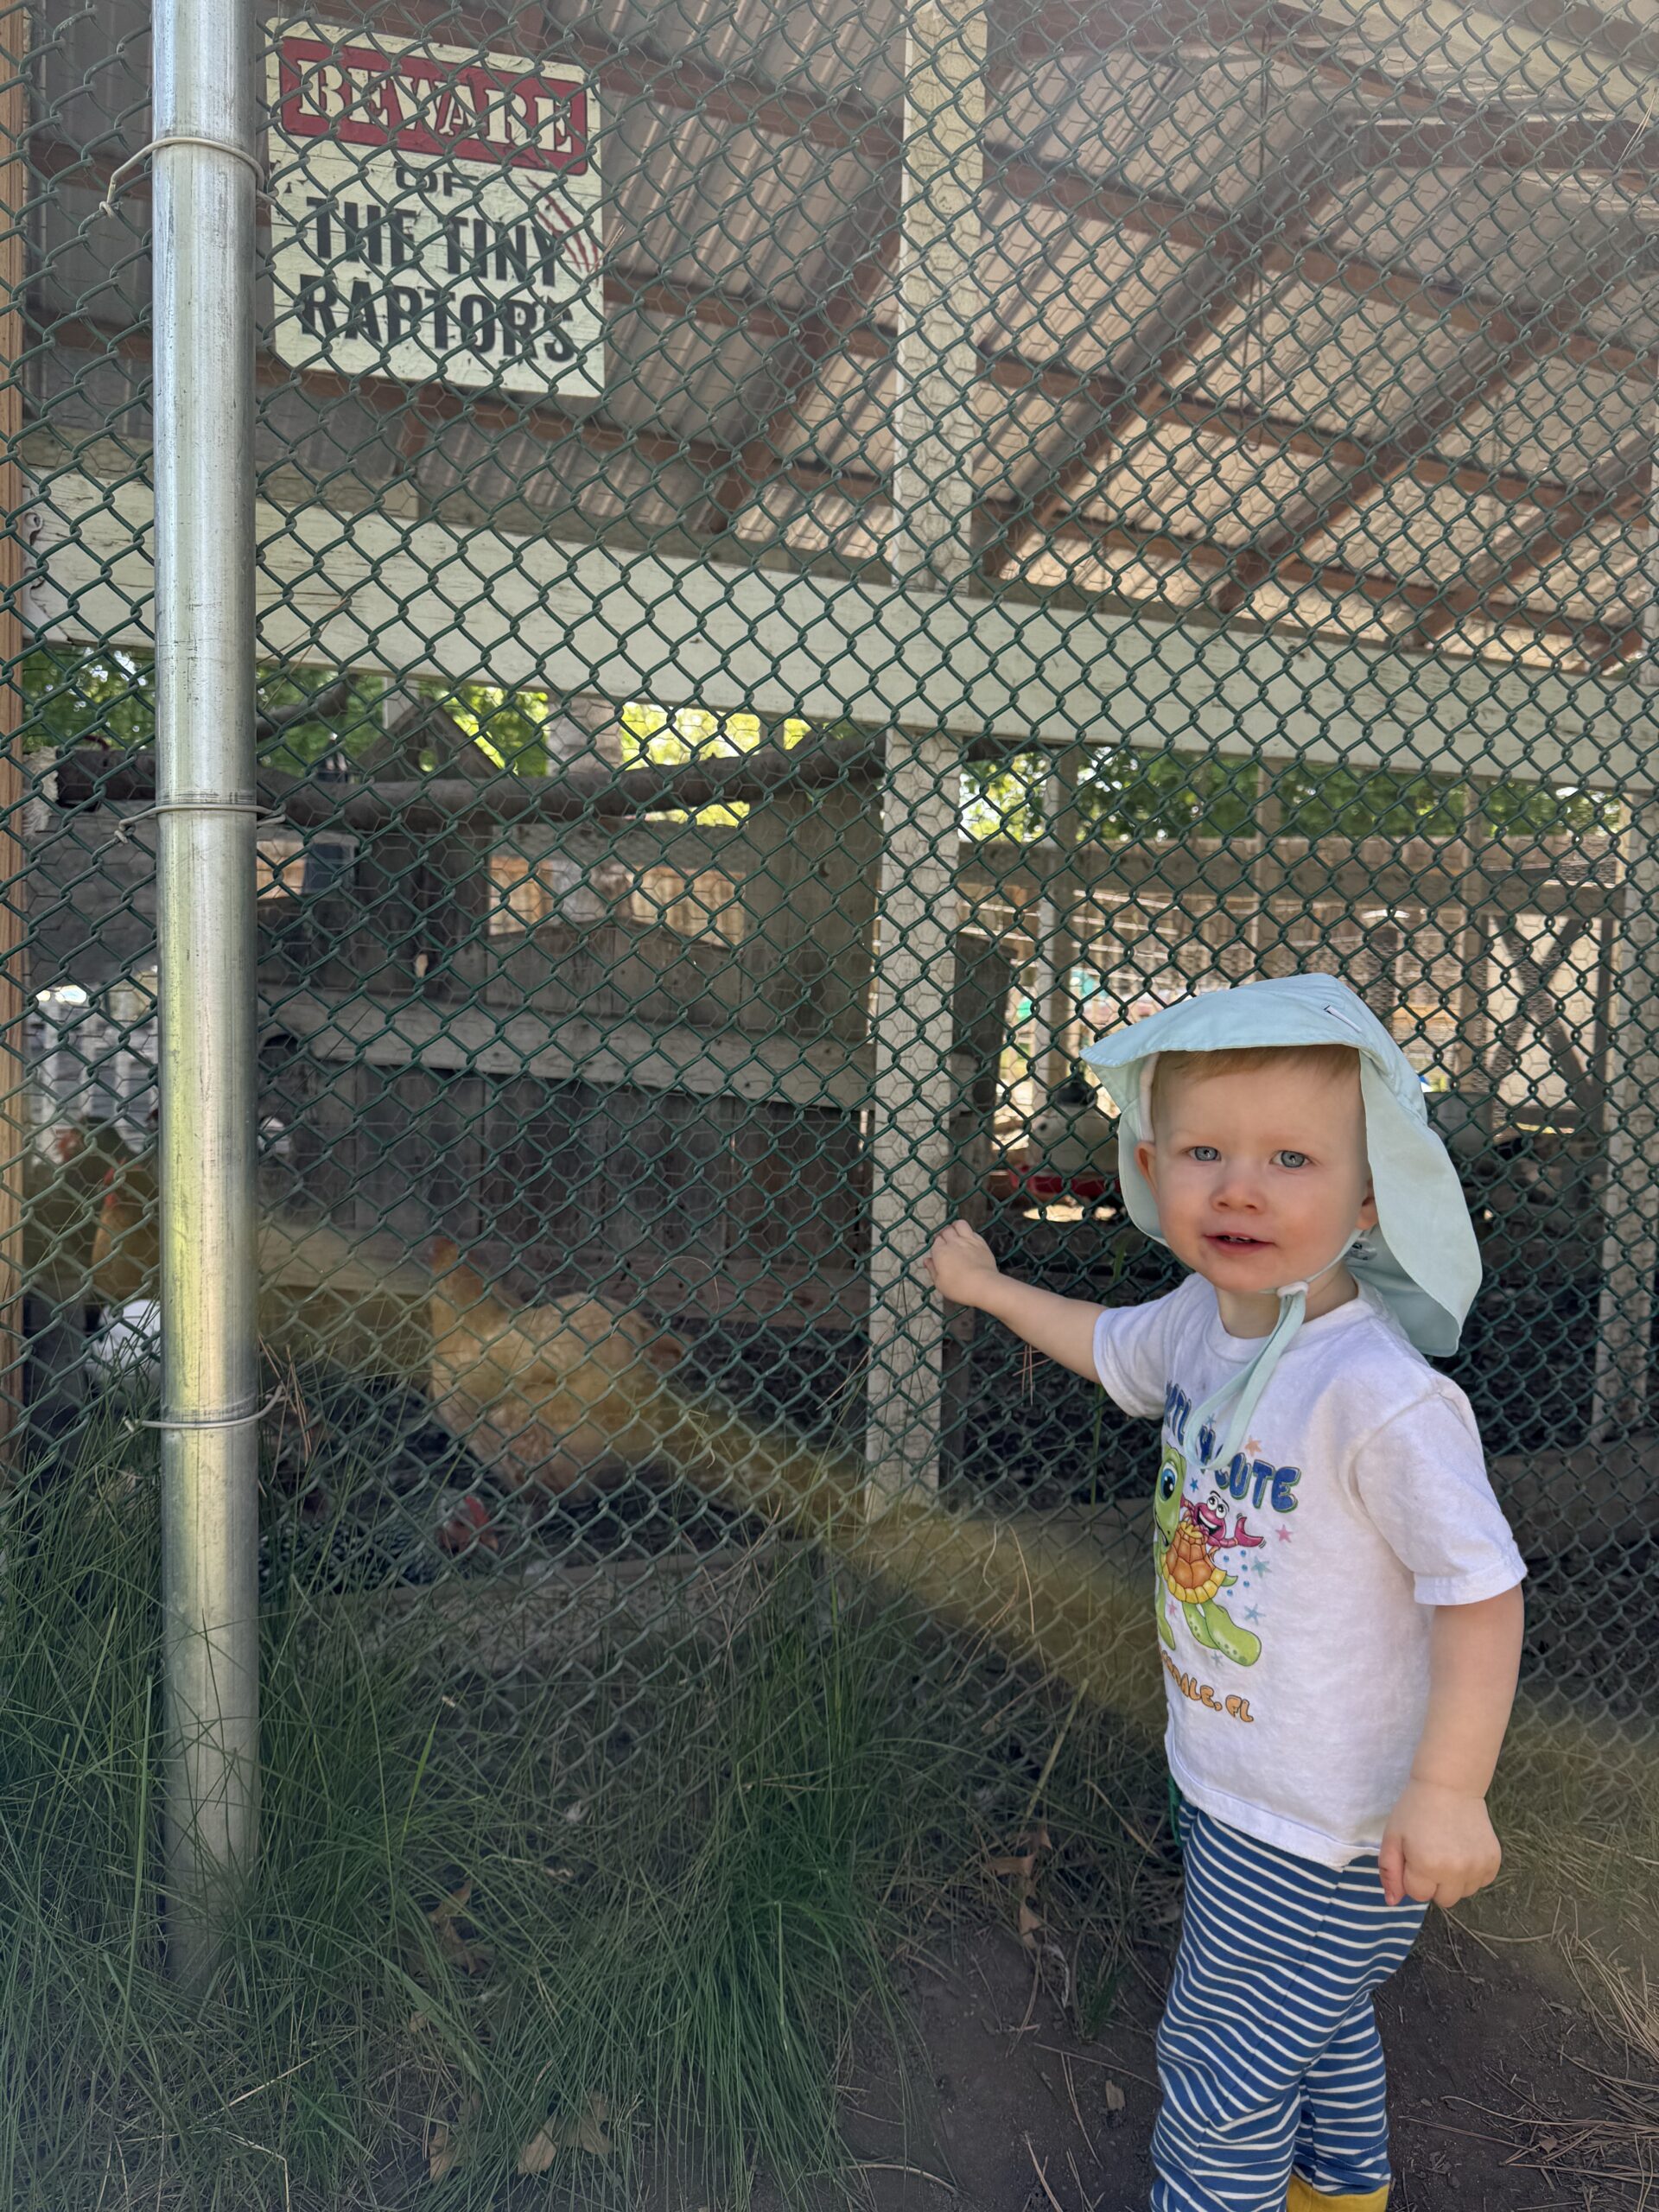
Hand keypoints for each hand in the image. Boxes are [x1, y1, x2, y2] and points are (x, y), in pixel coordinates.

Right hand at [923, 1219, 999, 1306]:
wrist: (983, 1285)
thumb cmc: (959, 1287)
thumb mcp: (939, 1283)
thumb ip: (932, 1269)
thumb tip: (926, 1260)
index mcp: (940, 1252)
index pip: (936, 1241)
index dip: (937, 1245)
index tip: (939, 1251)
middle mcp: (953, 1242)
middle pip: (946, 1230)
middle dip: (944, 1234)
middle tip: (946, 1242)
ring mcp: (968, 1240)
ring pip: (959, 1224)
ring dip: (956, 1227)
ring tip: (956, 1233)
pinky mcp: (980, 1242)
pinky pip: (973, 1231)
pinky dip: (969, 1233)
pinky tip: (969, 1240)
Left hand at [1377, 1778, 1501, 1908]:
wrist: (1449, 1785)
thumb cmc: (1415, 1809)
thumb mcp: (1392, 1837)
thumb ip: (1390, 1872)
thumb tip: (1393, 1902)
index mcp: (1427, 1866)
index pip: (1418, 1895)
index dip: (1413, 1877)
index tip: (1414, 1856)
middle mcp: (1456, 1871)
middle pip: (1443, 1900)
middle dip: (1434, 1883)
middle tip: (1431, 1855)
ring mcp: (1478, 1867)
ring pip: (1463, 1893)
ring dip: (1454, 1880)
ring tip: (1447, 1850)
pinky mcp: (1494, 1861)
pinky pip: (1481, 1882)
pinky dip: (1471, 1873)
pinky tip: (1463, 1850)